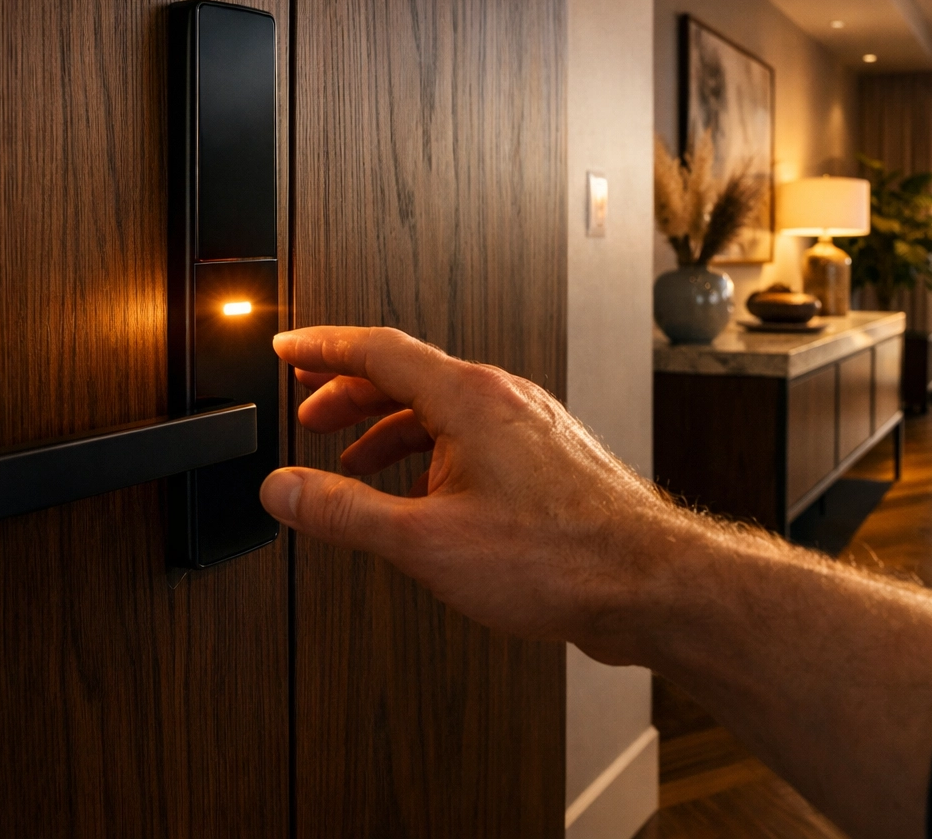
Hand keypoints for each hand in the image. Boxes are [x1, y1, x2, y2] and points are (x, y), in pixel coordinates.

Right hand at [262, 326, 689, 663]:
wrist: (647, 583)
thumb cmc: (560, 558)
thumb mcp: (425, 541)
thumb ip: (344, 512)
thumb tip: (285, 490)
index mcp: (470, 398)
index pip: (377, 349)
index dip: (322, 348)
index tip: (285, 349)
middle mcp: (504, 399)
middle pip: (408, 375)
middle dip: (349, 391)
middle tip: (308, 409)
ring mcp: (530, 427)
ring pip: (443, 409)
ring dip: (389, 427)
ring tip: (353, 458)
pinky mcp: (547, 459)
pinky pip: (473, 437)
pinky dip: (431, 453)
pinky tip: (421, 494)